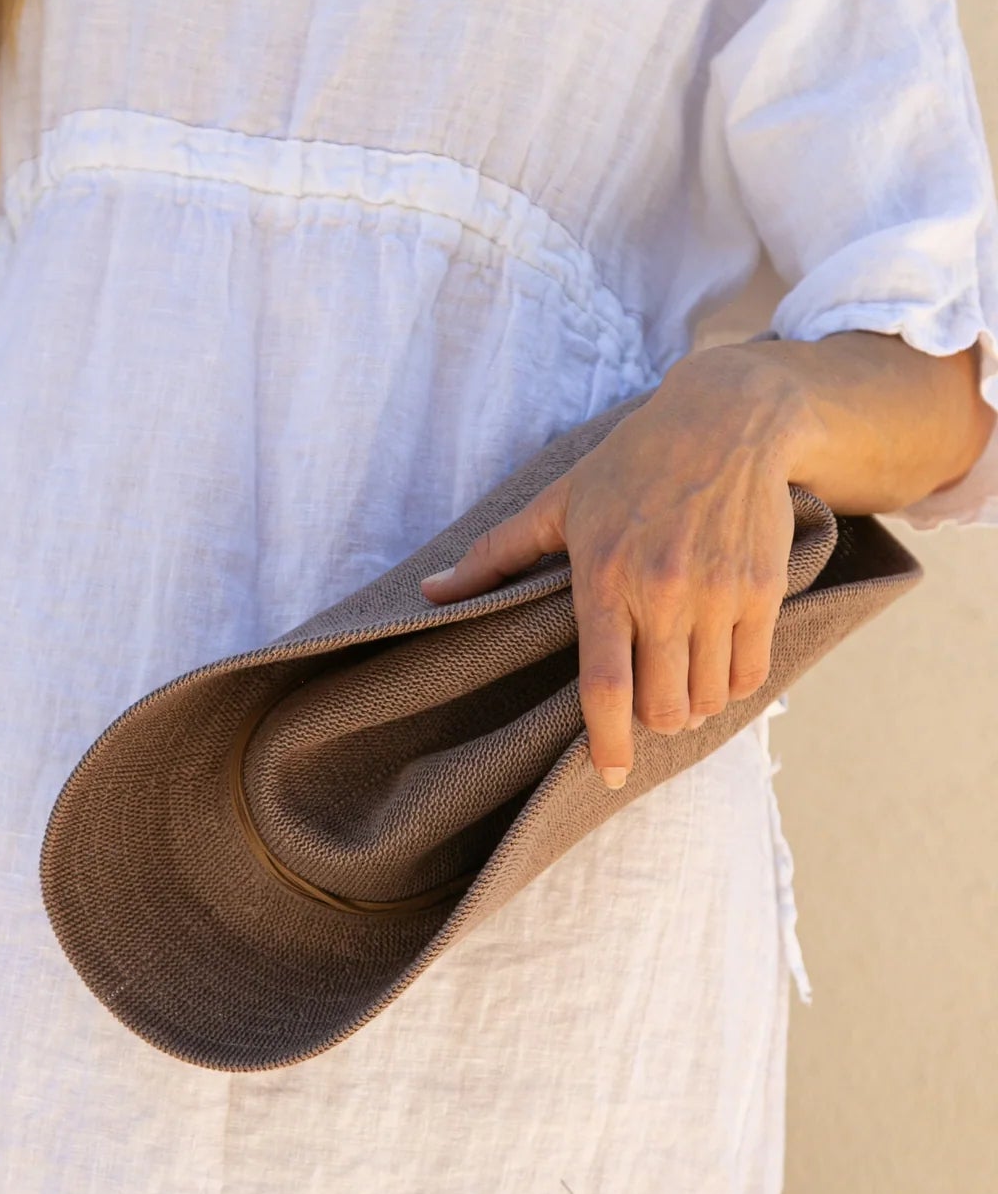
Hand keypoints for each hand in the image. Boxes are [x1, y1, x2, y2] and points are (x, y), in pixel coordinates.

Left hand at [419, 345, 810, 788]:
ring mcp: (718, 593)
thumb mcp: (558, 501)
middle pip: (662, 705)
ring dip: (692, 708)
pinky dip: (731, 687)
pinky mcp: (762, 589)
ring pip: (708, 697)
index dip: (606, 741)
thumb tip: (431, 592)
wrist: (726, 420)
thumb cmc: (631, 463)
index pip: (605, 685)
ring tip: (680, 687)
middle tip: (646, 711)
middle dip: (652, 725)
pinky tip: (715, 670)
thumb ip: (496, 557)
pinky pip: (749, 671)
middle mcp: (664, 591)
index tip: (607, 773)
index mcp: (605, 576)